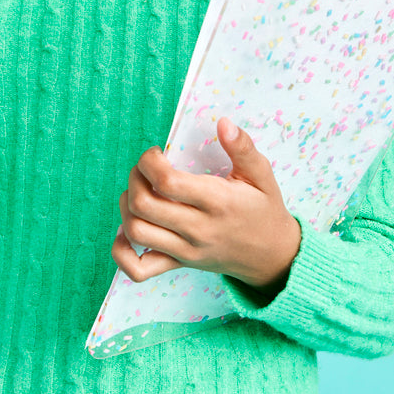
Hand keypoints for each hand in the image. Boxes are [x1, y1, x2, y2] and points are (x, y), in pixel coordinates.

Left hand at [111, 117, 301, 294]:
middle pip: (143, 205)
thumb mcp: (262, 175)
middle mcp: (198, 229)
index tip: (157, 153)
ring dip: (126, 206)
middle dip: (134, 179)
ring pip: (135, 232)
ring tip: (140, 192)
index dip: (149, 162)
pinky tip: (128, 231)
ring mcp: (186, 250)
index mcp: (217, 202)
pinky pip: (138, 270)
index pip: (166, 182)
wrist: (272, 256)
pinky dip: (122, 251)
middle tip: (144, 169)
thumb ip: (243, 148)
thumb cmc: (264, 210)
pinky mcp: (179, 265)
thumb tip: (223, 123)